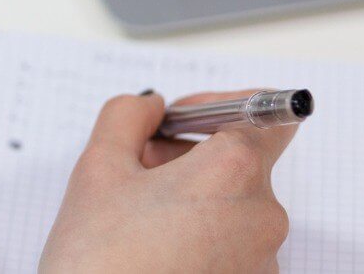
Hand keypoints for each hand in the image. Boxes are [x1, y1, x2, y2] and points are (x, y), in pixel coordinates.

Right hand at [40, 90, 296, 273]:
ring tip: (134, 218)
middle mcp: (263, 217)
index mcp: (234, 172)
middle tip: (134, 168)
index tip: (178, 118)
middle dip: (186, 156)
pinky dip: (196, 236)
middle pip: (239, 163)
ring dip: (189, 198)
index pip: (265, 114)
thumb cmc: (100, 259)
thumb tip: (150, 106)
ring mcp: (261, 263)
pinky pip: (229, 247)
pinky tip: (150, 250)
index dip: (218, 106)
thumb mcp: (98, 167)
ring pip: (231, 207)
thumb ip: (127, 116)